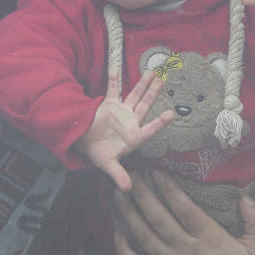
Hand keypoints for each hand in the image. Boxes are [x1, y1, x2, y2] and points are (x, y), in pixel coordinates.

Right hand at [76, 71, 173, 190]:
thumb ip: (119, 174)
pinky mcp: (109, 104)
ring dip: (142, 84)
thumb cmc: (98, 153)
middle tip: (163, 80)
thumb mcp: (108, 164)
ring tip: (152, 72)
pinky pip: (113, 89)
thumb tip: (127, 188)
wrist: (82, 143)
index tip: (172, 113)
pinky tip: (117, 65)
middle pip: (145, 105)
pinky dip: (114, 78)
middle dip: (154, 93)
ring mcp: (121, 111)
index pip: (150, 129)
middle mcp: (130, 121)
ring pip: (134, 95)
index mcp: (134, 136)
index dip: (161, 122)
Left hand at [114, 170, 254, 254]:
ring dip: (128, 213)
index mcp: (209, 238)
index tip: (156, 170)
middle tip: (132, 174)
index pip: (184, 208)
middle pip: (158, 217)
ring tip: (118, 194)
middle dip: (142, 193)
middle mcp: (185, 249)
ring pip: (143, 235)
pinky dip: (123, 249)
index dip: (168, 187)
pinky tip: (116, 233)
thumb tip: (247, 198)